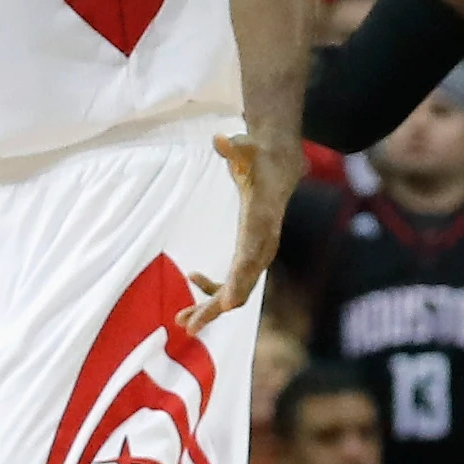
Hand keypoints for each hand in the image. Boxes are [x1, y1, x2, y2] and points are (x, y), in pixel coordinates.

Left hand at [181, 126, 303, 332]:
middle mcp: (263, 243)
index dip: (238, 281)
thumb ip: (234, 148)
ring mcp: (259, 251)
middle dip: (216, 307)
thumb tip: (220, 139)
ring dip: (211, 307)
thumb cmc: (258, 156)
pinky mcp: (252, 252)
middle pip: (243, 283)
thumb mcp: (246, 148)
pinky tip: (193, 278)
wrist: (282, 163)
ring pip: (239, 288)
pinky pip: (236, 279)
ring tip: (182, 320)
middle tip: (186, 324)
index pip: (250, 258)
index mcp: (260, 223)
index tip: (225, 306)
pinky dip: (216, 288)